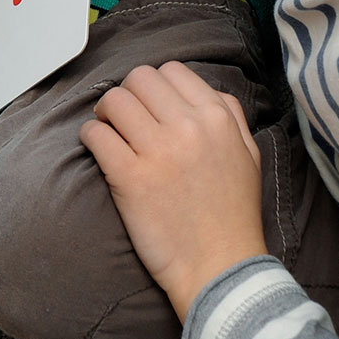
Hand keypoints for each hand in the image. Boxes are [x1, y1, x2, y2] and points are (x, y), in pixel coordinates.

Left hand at [79, 61, 267, 320]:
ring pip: (114, 101)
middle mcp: (188, 127)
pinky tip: (100, 152)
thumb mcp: (247, 155)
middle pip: (138, 79)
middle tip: (125, 118)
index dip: (155, 86)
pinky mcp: (129, 177)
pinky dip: (91, 137)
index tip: (149, 106)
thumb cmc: (233, 214)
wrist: (221, 267)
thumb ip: (231, 116)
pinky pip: (95, 134)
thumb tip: (205, 90)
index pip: (171, 71)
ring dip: (106, 114)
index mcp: (218, 118)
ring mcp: (158, 151)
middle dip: (128, 95)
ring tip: (110, 132)